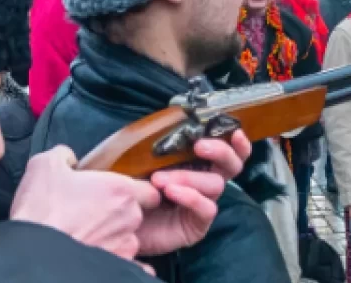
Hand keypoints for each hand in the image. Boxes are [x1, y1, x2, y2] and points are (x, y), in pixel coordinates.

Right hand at [11, 146, 160, 260]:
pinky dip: (112, 254)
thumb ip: (64, 155)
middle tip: (93, 212)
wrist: (33, 251)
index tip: (118, 193)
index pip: (149, 189)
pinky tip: (94, 249)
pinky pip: (123, 257)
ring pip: (128, 235)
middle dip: (119, 212)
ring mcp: (124, 242)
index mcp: (121, 189)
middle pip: (136, 212)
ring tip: (87, 232)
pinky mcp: (116, 262)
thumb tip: (68, 158)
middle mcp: (129, 216)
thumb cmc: (41, 211)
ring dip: (113, 233)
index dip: (136, 191)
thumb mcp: (45, 166)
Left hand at [134, 130, 252, 256]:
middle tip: (199, 146)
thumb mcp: (139, 160)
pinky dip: (191, 197)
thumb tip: (169, 125)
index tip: (234, 132)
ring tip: (159, 179)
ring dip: (190, 177)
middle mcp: (205, 182)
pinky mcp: (197, 225)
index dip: (236, 143)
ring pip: (216, 184)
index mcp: (197, 163)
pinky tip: (171, 193)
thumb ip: (158, 145)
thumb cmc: (129, 188)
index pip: (227, 151)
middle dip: (221, 152)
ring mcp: (203, 203)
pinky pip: (207, 208)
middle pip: (232, 165)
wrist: (114, 222)